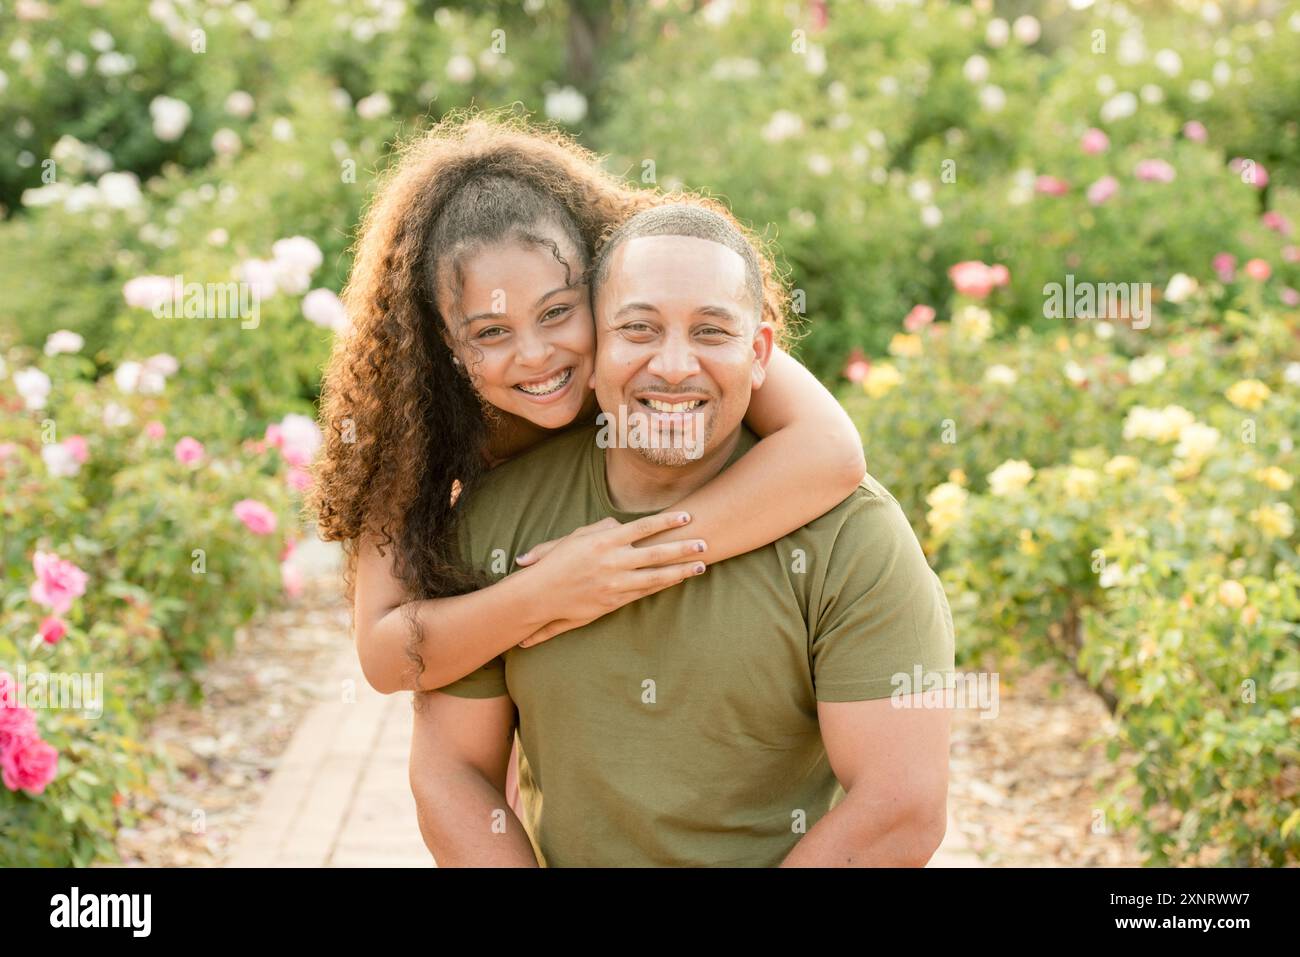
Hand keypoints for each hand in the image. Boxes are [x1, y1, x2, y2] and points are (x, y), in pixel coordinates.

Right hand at [512, 512, 707, 647]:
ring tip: (701, 566)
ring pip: (655, 576)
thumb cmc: (555, 563)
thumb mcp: (576, 537)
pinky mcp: (614, 601)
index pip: (642, 528)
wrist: (539, 596)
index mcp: (603, 541)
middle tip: (705, 543)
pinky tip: (677, 580)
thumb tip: (621, 524)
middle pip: (656, 553)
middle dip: (682, 548)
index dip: (666, 522)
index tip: (686, 517)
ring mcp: (615, 584)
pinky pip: (644, 592)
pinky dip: (662, 585)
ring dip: (680, 570)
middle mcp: (612, 562)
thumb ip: (601, 528)